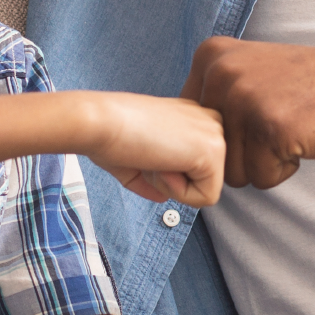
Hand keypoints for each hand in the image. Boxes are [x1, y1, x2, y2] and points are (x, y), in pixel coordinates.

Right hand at [84, 94, 225, 207]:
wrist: (100, 122)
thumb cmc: (109, 136)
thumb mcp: (134, 159)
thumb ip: (153, 178)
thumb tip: (164, 197)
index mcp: (193, 118)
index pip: (195, 168)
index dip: (165, 174)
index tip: (144, 151)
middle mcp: (208, 121)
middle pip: (203, 180)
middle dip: (172, 181)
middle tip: (147, 156)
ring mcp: (215, 134)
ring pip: (206, 190)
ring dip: (173, 186)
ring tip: (153, 157)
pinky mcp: (214, 150)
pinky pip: (206, 197)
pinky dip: (179, 192)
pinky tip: (161, 164)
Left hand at [182, 36, 314, 189]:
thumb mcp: (252, 72)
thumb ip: (215, 96)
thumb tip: (177, 143)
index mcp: (210, 56)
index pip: (193, 130)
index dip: (231, 136)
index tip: (262, 113)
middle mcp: (221, 73)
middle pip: (212, 154)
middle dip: (249, 152)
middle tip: (283, 121)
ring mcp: (245, 99)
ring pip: (235, 172)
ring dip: (268, 163)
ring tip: (295, 128)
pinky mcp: (271, 128)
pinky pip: (262, 179)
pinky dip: (287, 169)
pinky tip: (306, 137)